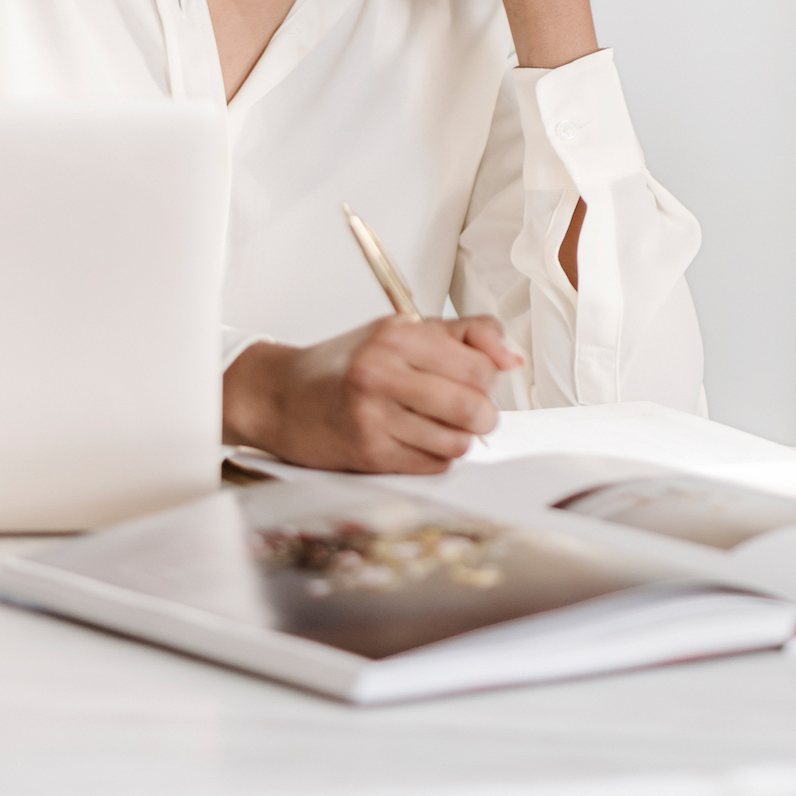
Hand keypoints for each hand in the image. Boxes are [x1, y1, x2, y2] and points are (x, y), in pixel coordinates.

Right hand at [222, 317, 523, 473]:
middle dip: (482, 414)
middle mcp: (383, 373)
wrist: (281, 396)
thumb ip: (466, 334)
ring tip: (439, 425)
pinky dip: (436, 457)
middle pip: (474, 407)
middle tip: (470, 411)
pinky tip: (416, 440)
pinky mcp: (369, 453)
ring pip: (458, 442)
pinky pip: (433, 465)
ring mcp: (374, 416)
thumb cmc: (347, 364)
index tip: (476, 381)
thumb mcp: (401, 330)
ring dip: (459, 438)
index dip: (489, 379)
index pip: (480, 367)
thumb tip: (514, 358)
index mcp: (397, 336)